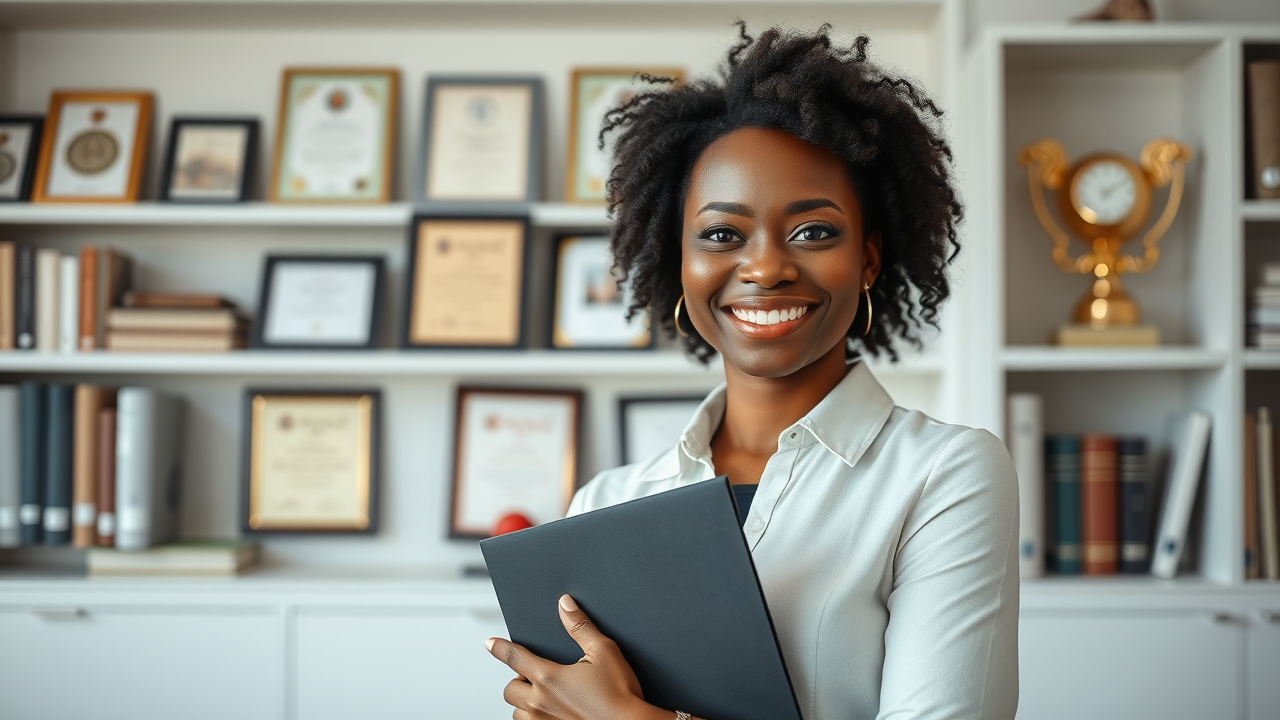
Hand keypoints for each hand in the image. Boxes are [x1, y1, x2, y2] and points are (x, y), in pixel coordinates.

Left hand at [486, 594, 666, 719]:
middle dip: (518, 680)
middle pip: (510, 688)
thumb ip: (581, 627)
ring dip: (524, 703)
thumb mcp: (604, 652)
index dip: (500, 648)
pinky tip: (549, 714)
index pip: (514, 657)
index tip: (490, 643)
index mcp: (549, 678)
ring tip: (542, 697)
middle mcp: (540, 702)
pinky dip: (533, 719)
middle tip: (534, 676)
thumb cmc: (621, 694)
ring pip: (517, 712)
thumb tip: (565, 605)